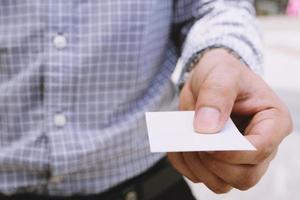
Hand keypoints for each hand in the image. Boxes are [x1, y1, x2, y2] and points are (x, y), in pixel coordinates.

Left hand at [168, 49, 292, 192]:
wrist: (208, 80)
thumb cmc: (223, 73)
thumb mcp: (221, 72)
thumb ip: (216, 94)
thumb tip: (207, 128)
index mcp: (272, 122)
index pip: (260, 149)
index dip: (233, 152)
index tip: (208, 141)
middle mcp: (260, 146)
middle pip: (244, 177)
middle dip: (213, 162)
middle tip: (194, 140)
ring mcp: (239, 158)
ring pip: (222, 183)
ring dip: (197, 166)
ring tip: (184, 142)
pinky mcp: (219, 163)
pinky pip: (201, 177)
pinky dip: (185, 165)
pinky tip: (179, 145)